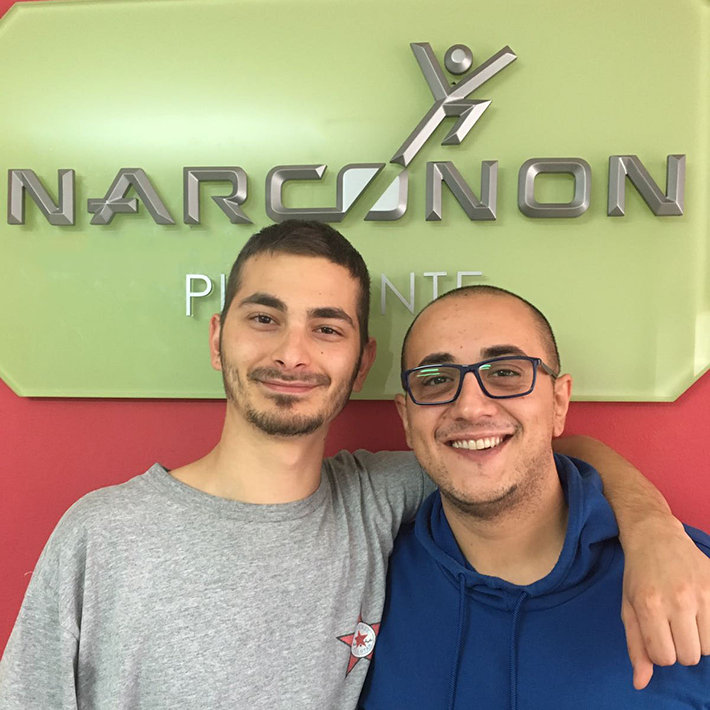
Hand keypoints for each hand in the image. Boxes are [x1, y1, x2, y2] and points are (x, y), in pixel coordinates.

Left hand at [621, 516, 709, 688]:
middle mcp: (677, 599)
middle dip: (679, 647)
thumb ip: (636, 646)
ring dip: (697, 639)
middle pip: (689, 656)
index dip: (660, 652)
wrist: (655, 537)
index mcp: (649, 605)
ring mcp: (701, 593)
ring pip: (709, 647)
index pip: (665, 658)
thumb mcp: (628, 607)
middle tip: (671, 626)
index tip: (656, 635)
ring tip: (685, 619)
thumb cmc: (638, 575)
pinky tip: (699, 613)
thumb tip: (641, 683)